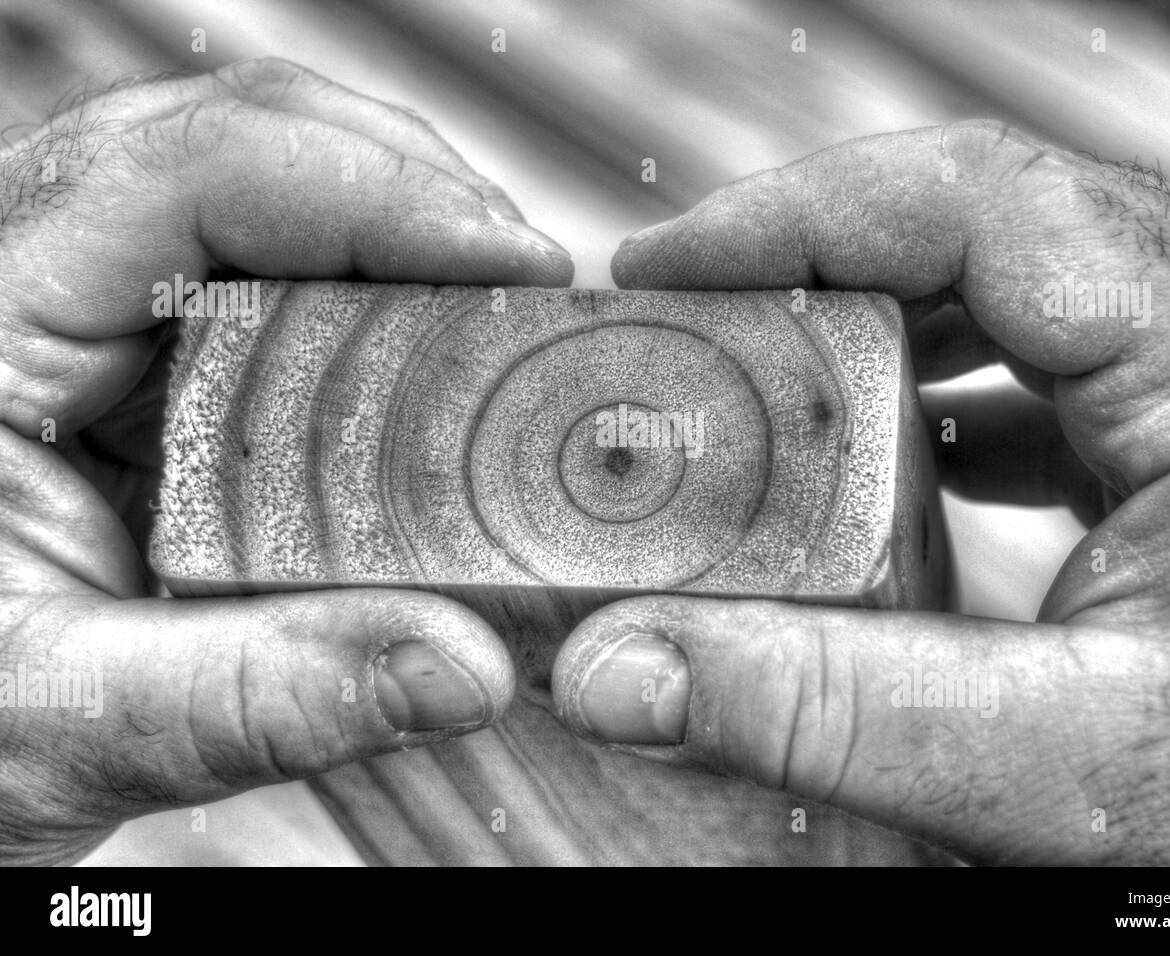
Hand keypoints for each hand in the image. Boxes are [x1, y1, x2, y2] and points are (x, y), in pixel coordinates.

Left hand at [0, 58, 571, 863]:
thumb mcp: (76, 719)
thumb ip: (265, 695)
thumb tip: (466, 668)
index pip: (190, 166)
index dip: (376, 190)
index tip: (515, 262)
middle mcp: (34, 270)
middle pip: (253, 143)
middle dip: (415, 195)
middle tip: (531, 288)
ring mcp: (89, 298)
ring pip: (271, 187)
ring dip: (401, 231)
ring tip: (499, 308)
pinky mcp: (139, 343)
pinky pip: (271, 264)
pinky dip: (373, 287)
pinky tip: (433, 345)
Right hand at [551, 120, 1169, 863]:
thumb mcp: (1068, 767)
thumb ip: (833, 713)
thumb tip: (627, 666)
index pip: (984, 202)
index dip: (800, 211)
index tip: (669, 261)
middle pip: (977, 224)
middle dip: (814, 263)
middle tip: (686, 320)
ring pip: (1006, 285)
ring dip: (869, 325)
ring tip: (755, 374)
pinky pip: (1040, 361)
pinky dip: (934, 393)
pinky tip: (874, 450)